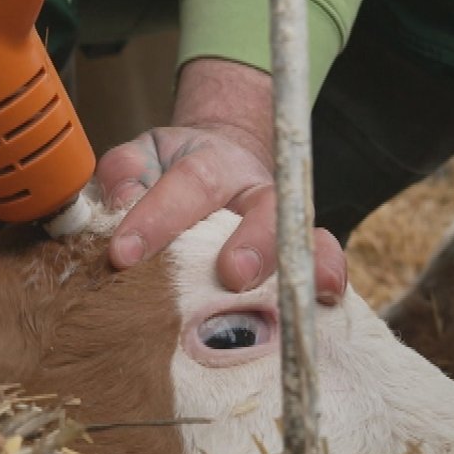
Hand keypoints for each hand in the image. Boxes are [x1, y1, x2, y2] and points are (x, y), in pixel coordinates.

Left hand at [96, 59, 346, 303]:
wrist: (222, 164)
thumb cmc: (175, 171)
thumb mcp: (144, 156)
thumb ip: (126, 171)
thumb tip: (122, 201)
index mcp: (214, 162)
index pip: (190, 183)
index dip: (159, 217)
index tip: (124, 253)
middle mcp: (258, 191)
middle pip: (266, 208)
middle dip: (253, 241)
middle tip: (232, 273)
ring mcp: (285, 223)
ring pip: (304, 234)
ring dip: (301, 262)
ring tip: (306, 292)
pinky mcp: (300, 252)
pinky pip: (325, 259)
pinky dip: (330, 275)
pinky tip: (330, 297)